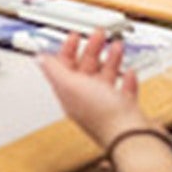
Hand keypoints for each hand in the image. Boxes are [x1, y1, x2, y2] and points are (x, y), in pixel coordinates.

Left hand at [36, 30, 151, 147]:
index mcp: (70, 95)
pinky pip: (125, 93)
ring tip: (117, 46)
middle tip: (99, 35)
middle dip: (91, 50)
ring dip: (110, 61)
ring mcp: (107, 107)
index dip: (67, 50)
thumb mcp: (72, 85)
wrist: (132, 137)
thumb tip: (39, 59)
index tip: (75, 36)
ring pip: (106, 79)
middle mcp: (87, 101)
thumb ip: (54, 71)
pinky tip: (129, 73)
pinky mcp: (126, 112)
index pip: (64, 68)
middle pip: (86, 71)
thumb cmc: (104, 115)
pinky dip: (127, 80)